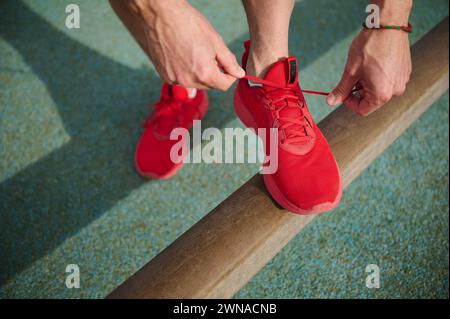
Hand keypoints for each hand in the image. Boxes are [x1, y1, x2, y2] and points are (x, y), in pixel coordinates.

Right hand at [110, 0, 244, 90]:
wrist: (159, 15)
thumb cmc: (189, 23)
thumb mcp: (215, 41)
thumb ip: (229, 61)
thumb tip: (239, 74)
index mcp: (204, 74)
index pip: (224, 85)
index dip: (230, 76)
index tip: (228, 66)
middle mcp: (189, 81)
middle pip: (210, 86)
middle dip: (214, 74)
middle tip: (210, 54)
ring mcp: (175, 80)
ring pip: (195, 83)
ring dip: (199, 73)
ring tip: (194, 52)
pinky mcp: (164, 76)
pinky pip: (181, 79)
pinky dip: (185, 71)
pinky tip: (182, 54)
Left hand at [327, 29, 411, 115]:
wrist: (388, 25)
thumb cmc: (369, 47)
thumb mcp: (351, 71)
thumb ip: (341, 89)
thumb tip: (331, 101)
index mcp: (382, 94)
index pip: (363, 110)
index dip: (349, 102)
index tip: (343, 91)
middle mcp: (395, 91)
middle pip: (372, 100)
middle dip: (359, 91)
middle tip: (354, 75)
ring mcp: (402, 80)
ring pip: (380, 89)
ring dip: (369, 83)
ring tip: (365, 67)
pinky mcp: (405, 71)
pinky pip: (389, 80)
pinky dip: (379, 76)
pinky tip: (374, 62)